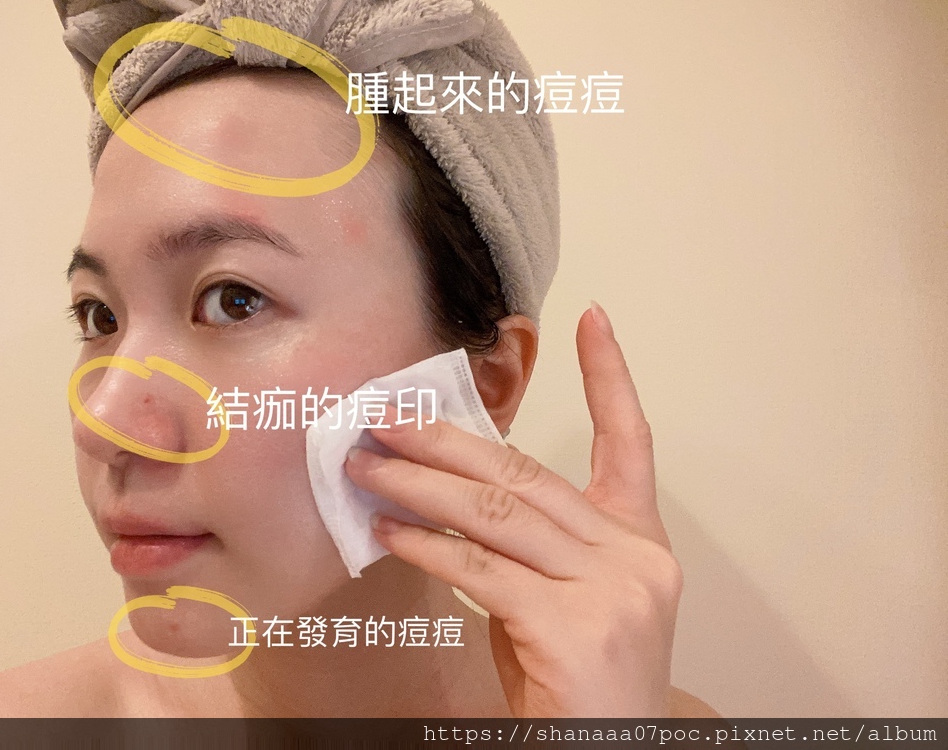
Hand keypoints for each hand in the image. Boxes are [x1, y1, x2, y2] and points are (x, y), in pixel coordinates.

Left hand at [343, 303, 681, 717]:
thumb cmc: (579, 686)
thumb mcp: (560, 599)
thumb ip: (525, 545)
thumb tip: (443, 490)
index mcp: (639, 545)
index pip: (632, 443)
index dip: (611, 377)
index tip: (592, 320)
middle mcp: (636, 559)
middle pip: (530, 476)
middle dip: (449, 440)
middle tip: (387, 414)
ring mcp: (613, 592)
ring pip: (500, 515)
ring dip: (421, 486)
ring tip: (367, 466)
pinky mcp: (577, 629)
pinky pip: (483, 570)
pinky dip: (430, 546)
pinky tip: (391, 532)